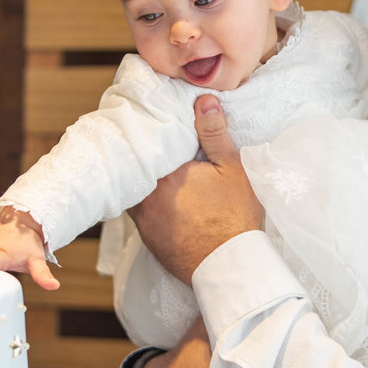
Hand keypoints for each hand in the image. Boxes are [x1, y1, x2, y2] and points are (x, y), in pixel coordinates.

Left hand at [128, 95, 263, 284]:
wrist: (229, 268)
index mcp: (164, 173)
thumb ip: (214, 133)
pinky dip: (146, 200)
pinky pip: (138, 210)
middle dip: (142, 155)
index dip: (147, 132)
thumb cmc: (234, 218)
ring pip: (134, 189)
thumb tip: (204, 100)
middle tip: (150, 141)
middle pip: (134, 166)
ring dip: (142, 178)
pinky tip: (161, 196)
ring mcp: (142, 219)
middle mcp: (145, 196)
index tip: (150, 122)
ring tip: (153, 166)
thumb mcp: (232, 169)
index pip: (144, 143)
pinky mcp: (147, 237)